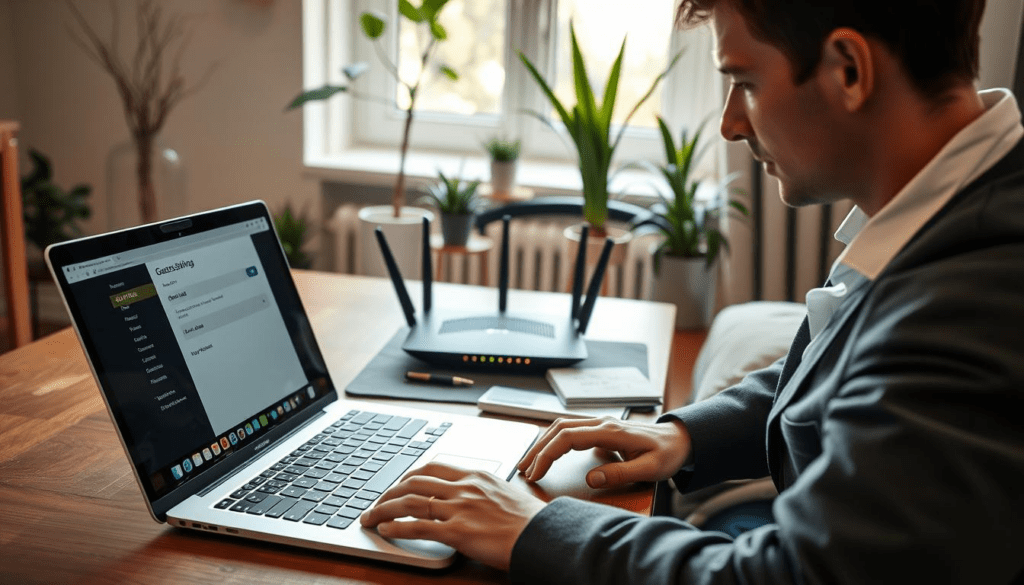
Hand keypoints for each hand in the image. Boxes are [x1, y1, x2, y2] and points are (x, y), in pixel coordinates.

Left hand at [359, 461, 546, 569]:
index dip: (410, 475)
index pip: (433, 467)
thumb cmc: (531, 521)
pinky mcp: (458, 531)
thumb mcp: (506, 495)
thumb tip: (473, 501)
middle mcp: (464, 487)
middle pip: (415, 481)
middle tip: (377, 502)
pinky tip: (385, 530)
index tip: (399, 484)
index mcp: (476, 475)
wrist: (545, 535)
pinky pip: (418, 526)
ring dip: (383, 508)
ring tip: (369, 517)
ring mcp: (460, 508)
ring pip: (410, 501)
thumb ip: (484, 493)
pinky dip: (396, 527)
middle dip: (390, 491)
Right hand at [518, 417, 691, 487]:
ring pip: (561, 426)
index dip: (548, 455)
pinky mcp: (601, 429)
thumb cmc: (668, 453)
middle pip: (558, 429)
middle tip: (524, 470)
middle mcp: (602, 423)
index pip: (567, 438)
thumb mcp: (650, 469)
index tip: (536, 473)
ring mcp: (600, 423)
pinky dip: (554, 440)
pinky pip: (570, 430)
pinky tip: (547, 453)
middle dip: (537, 449)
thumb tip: (591, 479)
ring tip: (529, 463)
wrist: (681, 438)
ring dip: (542, 443)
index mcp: (610, 431)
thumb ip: (621, 473)